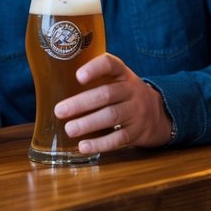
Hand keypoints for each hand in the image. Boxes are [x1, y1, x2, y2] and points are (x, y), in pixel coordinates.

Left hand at [53, 53, 172, 152]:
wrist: (158, 113)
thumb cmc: (123, 93)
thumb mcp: (116, 79)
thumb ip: (94, 79)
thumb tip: (52, 86)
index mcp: (123, 73)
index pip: (110, 64)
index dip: (95, 68)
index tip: (78, 76)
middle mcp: (131, 90)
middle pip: (106, 94)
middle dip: (81, 103)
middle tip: (59, 111)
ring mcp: (137, 111)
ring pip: (112, 116)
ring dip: (88, 124)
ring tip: (69, 129)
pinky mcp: (138, 132)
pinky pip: (119, 138)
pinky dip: (100, 144)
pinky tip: (84, 146)